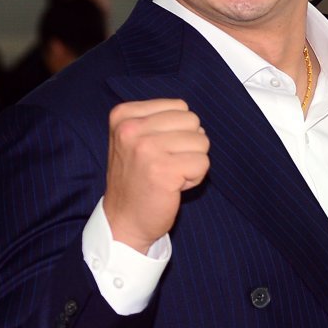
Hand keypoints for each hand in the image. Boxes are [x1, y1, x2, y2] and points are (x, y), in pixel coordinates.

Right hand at [102, 100, 209, 252]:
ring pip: (201, 141)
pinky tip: (173, 187)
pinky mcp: (163, 171)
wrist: (124, 220)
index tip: (156, 151)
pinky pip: (203, 163)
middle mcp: (131, 128)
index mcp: (124, 115)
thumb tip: (196, 123)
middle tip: (165, 165)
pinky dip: (195, 178)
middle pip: (193, 121)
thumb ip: (161, 121)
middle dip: (188, 145)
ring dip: (192, 162)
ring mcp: (146, 149)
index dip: (177, 131)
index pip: (179, 106)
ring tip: (168, 175)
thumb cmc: (136, 180)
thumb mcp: (135, 139)